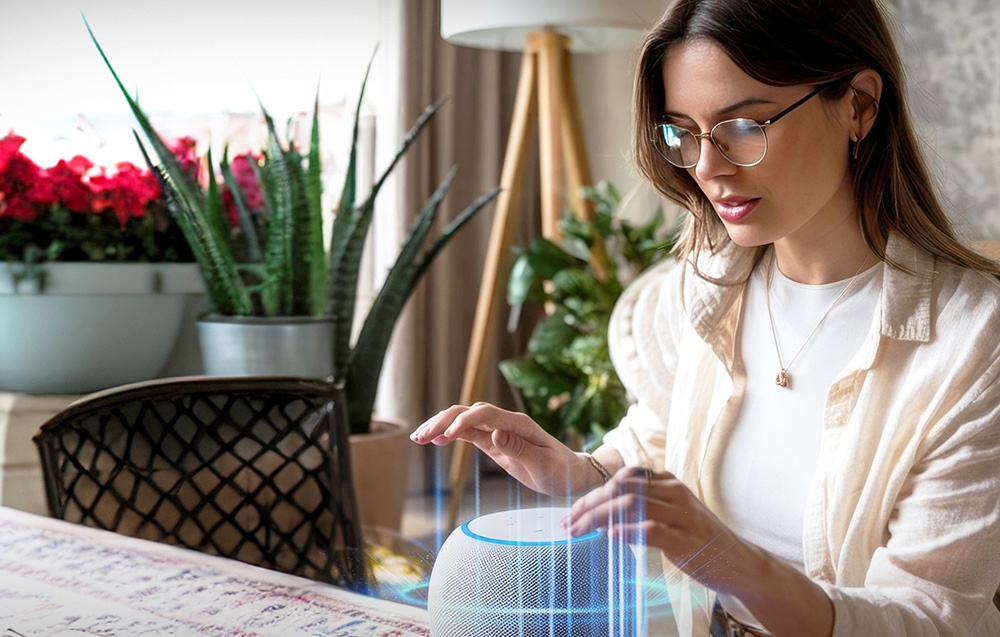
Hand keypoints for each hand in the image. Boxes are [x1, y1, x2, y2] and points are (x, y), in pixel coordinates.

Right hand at [410, 402, 597, 495]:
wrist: (571, 473)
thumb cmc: (561, 470)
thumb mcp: (544, 464)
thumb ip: (519, 449)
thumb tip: (496, 435)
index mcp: (518, 424)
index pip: (485, 414)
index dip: (464, 421)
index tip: (447, 435)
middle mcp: (505, 423)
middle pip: (468, 412)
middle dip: (443, 421)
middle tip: (422, 437)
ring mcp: (497, 431)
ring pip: (463, 421)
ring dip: (441, 426)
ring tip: (418, 437)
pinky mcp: (493, 443)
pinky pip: (467, 434)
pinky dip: (449, 435)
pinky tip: (434, 441)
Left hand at [563, 467, 751, 593]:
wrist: (737, 560)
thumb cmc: (696, 537)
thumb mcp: (671, 511)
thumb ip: (643, 504)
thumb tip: (603, 510)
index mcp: (667, 481)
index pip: (622, 479)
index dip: (593, 493)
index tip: (572, 511)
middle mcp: (673, 492)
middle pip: (620, 489)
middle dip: (589, 505)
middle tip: (568, 523)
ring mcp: (680, 514)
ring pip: (630, 506)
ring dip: (598, 518)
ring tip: (578, 531)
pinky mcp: (685, 539)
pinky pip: (651, 529)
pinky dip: (627, 531)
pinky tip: (610, 537)